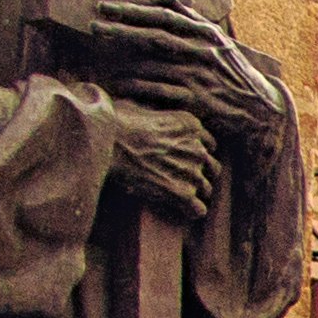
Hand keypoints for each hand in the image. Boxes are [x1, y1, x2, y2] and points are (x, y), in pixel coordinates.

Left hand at [75, 0, 284, 152]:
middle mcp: (204, 51)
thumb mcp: (217, 41)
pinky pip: (161, 92)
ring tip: (100, 60)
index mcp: (206, 33)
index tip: (105, 7)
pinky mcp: (199, 100)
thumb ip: (190, 18)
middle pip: (155, 37)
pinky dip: (139, 88)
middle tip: (94, 27)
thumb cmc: (231, 73)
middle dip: (121, 31)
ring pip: (155, 65)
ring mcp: (201, 76)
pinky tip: (120, 85)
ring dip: (125, 62)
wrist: (259, 110)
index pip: (164, 16)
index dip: (133, 11)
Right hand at [109, 98, 220, 220]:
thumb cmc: (116, 123)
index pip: (208, 144)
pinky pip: (198, 209)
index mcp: (191, 125)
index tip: (182, 158)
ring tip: (176, 195)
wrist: (106, 143)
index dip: (195, 152)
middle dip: (199, 173)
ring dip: (193, 192)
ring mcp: (192, 171)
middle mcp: (197, 147)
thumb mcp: (143, 106)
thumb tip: (149, 116)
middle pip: (211, 167)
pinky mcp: (182, 192)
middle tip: (179, 178)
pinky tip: (182, 211)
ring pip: (206, 189)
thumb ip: (158, 114)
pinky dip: (191, 211)